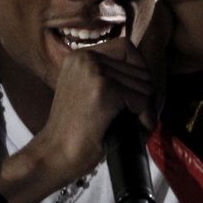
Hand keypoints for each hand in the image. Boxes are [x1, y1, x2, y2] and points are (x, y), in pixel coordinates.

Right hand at [0, 38, 155, 202]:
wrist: (54, 154)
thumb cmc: (73, 130)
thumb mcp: (85, 91)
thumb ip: (107, 76)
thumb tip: (146, 72)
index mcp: (80, 55)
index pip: (127, 48)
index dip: (140, 71)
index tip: (138, 95)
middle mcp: (86, 57)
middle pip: (139, 67)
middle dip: (146, 94)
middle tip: (140, 116)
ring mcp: (95, 72)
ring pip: (144, 84)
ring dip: (147, 108)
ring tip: (137, 125)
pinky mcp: (105, 90)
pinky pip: (142, 100)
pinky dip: (146, 118)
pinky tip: (139, 130)